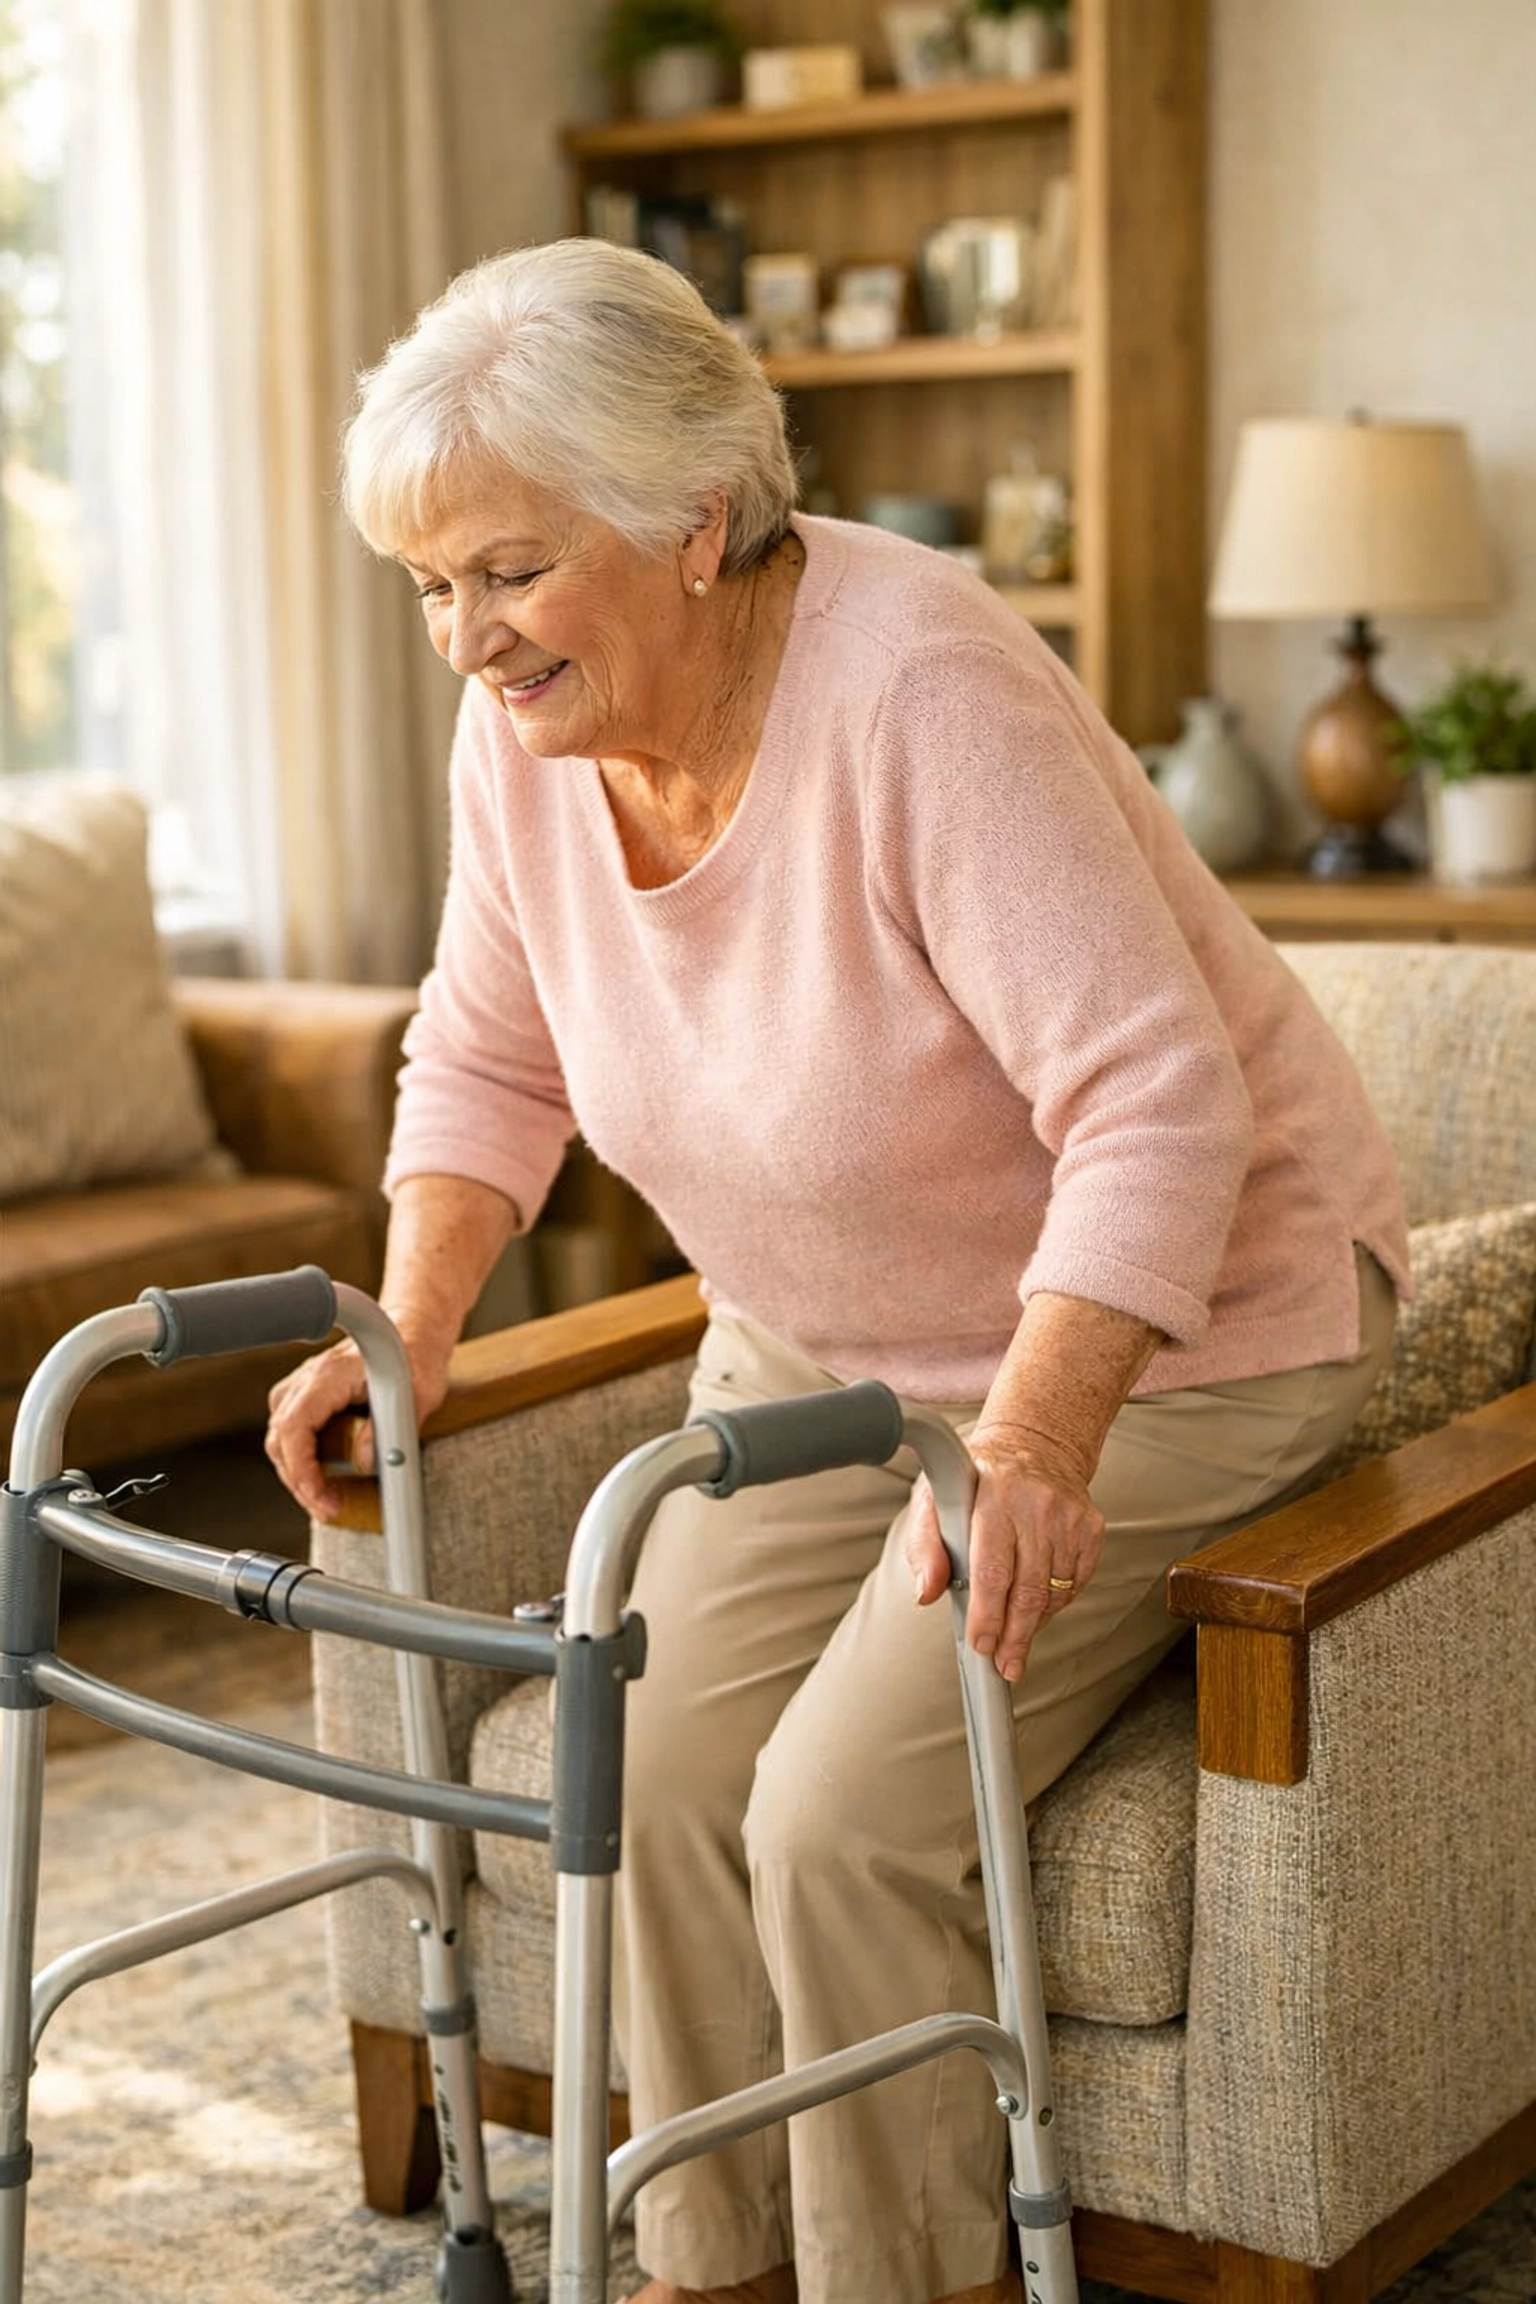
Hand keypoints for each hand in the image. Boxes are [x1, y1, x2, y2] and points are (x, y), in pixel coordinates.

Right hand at [264, 1332, 449, 1523]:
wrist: (412, 1334)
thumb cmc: (416, 1359)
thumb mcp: (418, 1396)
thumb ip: (390, 1429)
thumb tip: (363, 1462)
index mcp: (329, 1375)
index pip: (295, 1427)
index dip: (301, 1468)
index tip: (319, 1495)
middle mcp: (308, 1378)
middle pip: (281, 1438)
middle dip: (300, 1481)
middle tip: (328, 1508)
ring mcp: (303, 1386)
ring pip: (282, 1438)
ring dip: (299, 1474)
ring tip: (326, 1501)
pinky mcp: (308, 1396)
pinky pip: (292, 1432)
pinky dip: (302, 1460)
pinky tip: (322, 1479)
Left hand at [905, 1425, 1105, 1682]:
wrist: (1036, 1443)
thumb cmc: (976, 1477)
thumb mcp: (935, 1496)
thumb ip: (925, 1545)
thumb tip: (926, 1593)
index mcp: (993, 1494)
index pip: (991, 1570)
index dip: (987, 1615)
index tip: (981, 1645)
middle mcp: (1037, 1504)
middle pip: (1027, 1590)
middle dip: (1014, 1637)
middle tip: (1005, 1666)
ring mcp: (1069, 1516)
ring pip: (1053, 1592)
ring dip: (1033, 1625)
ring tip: (1017, 1643)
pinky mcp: (1091, 1526)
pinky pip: (1075, 1582)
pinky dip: (1055, 1604)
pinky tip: (1037, 1610)